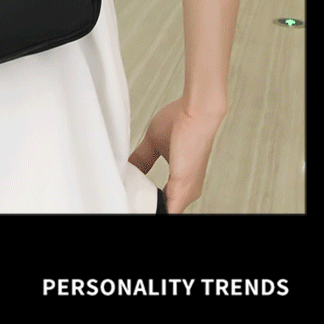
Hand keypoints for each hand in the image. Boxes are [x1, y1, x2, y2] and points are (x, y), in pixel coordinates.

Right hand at [128, 97, 226, 213]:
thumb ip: (142, 158)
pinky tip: (137, 209)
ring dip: (148, 209)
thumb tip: (128, 166)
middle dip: (147, 207)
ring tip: (129, 206)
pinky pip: (168, 211)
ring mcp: (186, 192)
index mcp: (182, 181)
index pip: (163, 200)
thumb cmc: (182, 121)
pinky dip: (152, 210)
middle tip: (127, 204)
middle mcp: (188, 190)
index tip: (132, 201)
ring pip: (165, 211)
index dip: (147, 201)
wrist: (195, 112)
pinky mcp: (182, 189)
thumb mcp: (153, 143)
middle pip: (164, 208)